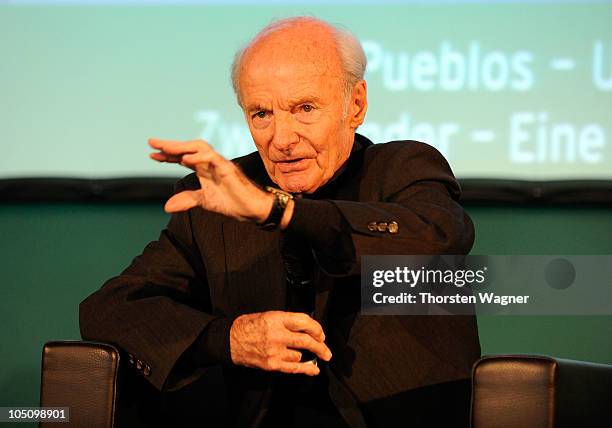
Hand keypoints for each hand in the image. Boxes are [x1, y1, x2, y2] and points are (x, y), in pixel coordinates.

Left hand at [148, 138, 272, 220]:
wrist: (253, 209)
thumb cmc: (233, 202)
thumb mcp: (204, 202)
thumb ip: (187, 200)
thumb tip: (166, 206)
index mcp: (205, 169)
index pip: (183, 157)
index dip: (168, 156)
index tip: (152, 155)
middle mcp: (211, 162)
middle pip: (189, 147)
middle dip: (171, 145)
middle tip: (152, 143)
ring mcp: (220, 163)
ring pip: (199, 147)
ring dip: (181, 147)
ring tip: (165, 148)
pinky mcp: (228, 168)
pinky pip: (211, 158)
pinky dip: (197, 157)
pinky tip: (184, 160)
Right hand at [229, 311, 331, 375]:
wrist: (230, 340)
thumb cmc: (248, 326)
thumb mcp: (268, 315)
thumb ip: (287, 321)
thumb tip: (307, 328)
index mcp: (276, 319)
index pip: (304, 322)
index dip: (317, 328)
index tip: (320, 334)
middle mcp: (277, 334)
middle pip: (306, 340)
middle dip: (320, 346)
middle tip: (326, 350)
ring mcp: (275, 351)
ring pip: (300, 355)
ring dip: (303, 354)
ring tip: (299, 353)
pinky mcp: (272, 364)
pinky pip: (294, 368)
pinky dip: (307, 369)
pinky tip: (314, 370)